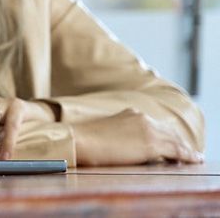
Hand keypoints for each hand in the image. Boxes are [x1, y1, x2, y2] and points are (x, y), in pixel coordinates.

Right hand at [72, 108, 203, 166]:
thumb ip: (121, 133)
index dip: (168, 135)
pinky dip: (189, 155)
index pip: (157, 125)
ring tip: (194, 157)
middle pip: (170, 132)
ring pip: (177, 141)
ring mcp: (148, 130)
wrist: (80, 140)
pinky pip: (178, 151)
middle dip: (180, 142)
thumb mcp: (107, 131)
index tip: (174, 142)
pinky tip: (194, 160)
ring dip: (187, 149)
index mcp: (131, 114)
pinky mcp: (151, 144)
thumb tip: (126, 145)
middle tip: (189, 152)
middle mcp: (143, 118)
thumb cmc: (86, 140)